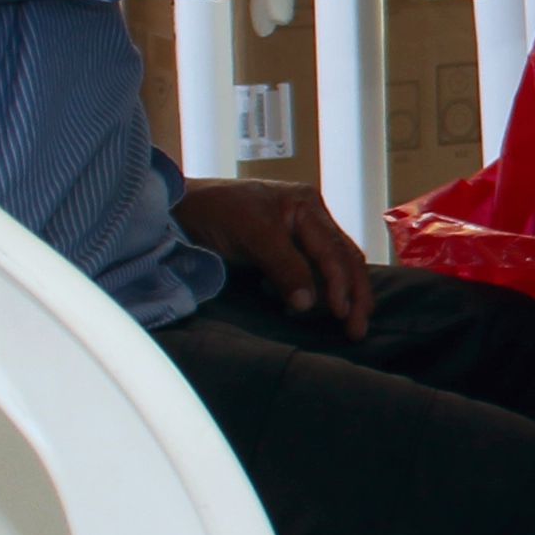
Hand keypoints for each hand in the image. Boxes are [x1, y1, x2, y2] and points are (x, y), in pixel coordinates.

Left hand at [173, 177, 376, 337]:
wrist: (177, 206)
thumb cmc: (214, 211)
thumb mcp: (253, 235)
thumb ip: (285, 267)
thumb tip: (309, 304)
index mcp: (307, 205)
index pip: (335, 251)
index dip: (342, 285)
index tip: (342, 315)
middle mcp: (309, 217)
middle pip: (344, 259)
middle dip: (355, 294)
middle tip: (357, 329)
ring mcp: (298, 233)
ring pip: (332, 266)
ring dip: (342, 295)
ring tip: (348, 324)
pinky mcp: (283, 248)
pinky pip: (312, 270)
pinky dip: (320, 291)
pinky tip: (318, 307)